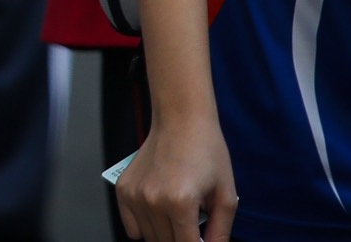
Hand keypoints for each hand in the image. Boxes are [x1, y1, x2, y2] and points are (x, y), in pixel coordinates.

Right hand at [116, 115, 237, 240]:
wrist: (180, 120)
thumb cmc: (207, 153)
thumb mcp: (226, 195)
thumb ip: (221, 231)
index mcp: (180, 203)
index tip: (202, 240)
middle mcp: (152, 201)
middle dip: (183, 240)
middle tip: (194, 226)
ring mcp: (134, 195)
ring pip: (149, 238)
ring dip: (165, 235)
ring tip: (178, 216)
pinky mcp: (123, 190)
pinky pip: (132, 227)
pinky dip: (145, 229)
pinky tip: (160, 215)